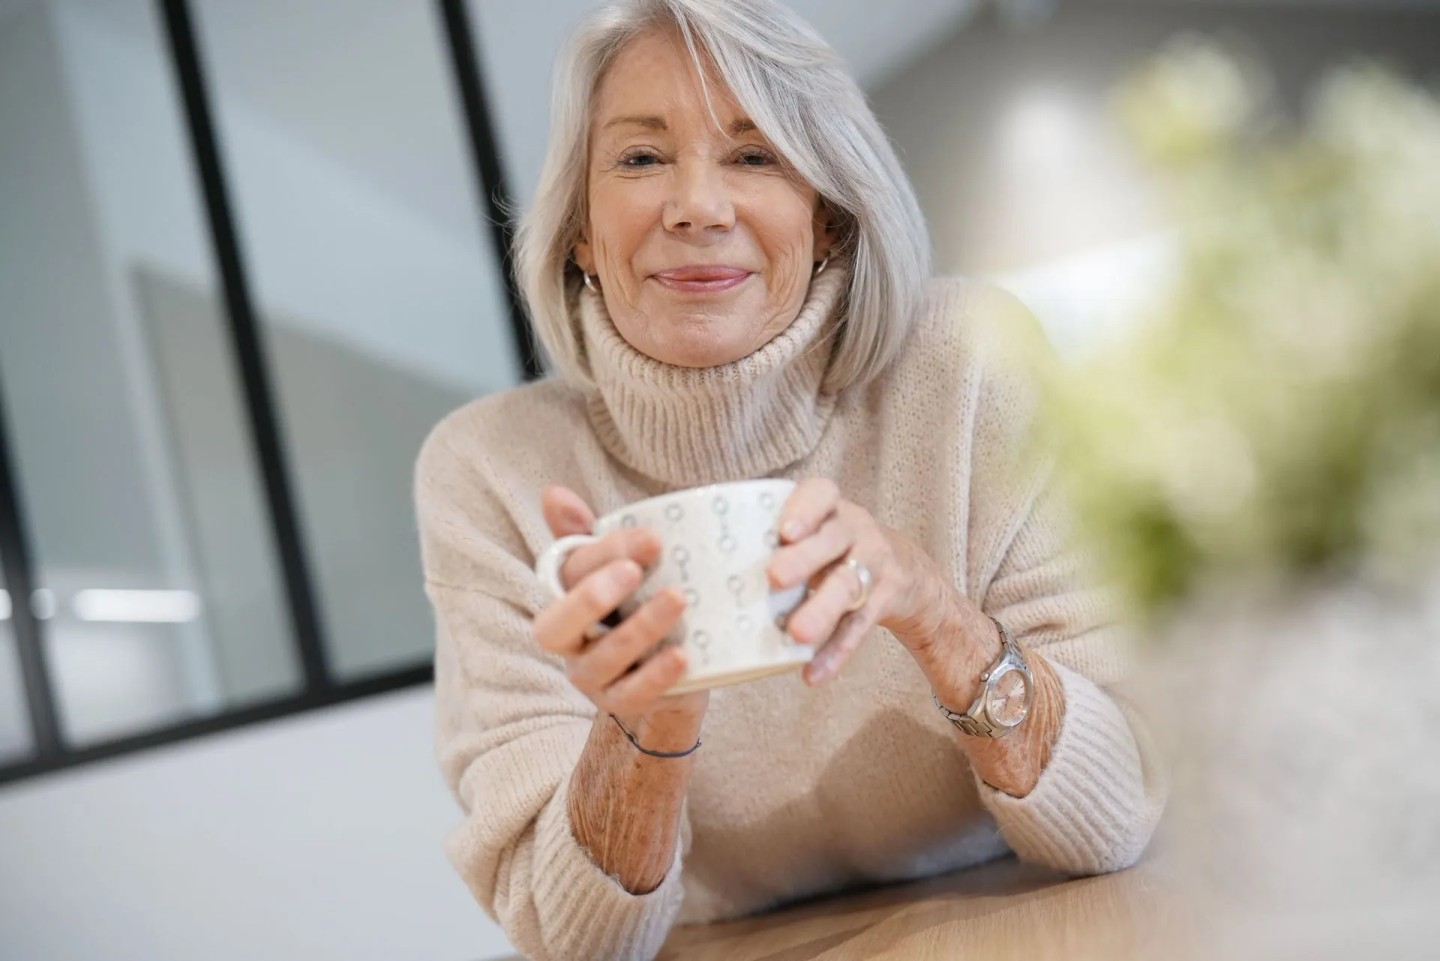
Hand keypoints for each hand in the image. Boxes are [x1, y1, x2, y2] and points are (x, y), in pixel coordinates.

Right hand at [532, 485, 708, 738]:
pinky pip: (633, 695)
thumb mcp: (624, 564)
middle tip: (635, 570)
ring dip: (638, 629)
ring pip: (602, 659)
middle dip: (591, 597)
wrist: (679, 669)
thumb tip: (553, 493)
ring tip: (677, 600)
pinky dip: (656, 676)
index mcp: (565, 598)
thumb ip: (590, 533)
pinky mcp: (624, 704)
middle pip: (556, 626)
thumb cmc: (642, 604)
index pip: (570, 573)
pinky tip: (683, 656)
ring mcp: (593, 677)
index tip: (651, 537)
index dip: (604, 552)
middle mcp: (569, 641)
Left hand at [767, 477, 958, 684]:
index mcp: (830, 509)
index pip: (821, 494)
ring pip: (848, 585)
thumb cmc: (834, 548)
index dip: (804, 509)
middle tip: (774, 577)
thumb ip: (775, 541)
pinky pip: (859, 626)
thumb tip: (703, 571)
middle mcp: (855, 531)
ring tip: (797, 634)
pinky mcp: (883, 601)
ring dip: (822, 609)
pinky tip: (813, 673)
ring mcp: (873, 565)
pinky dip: (836, 651)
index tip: (784, 531)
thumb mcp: (817, 530)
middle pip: (833, 540)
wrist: (905, 570)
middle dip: (804, 558)